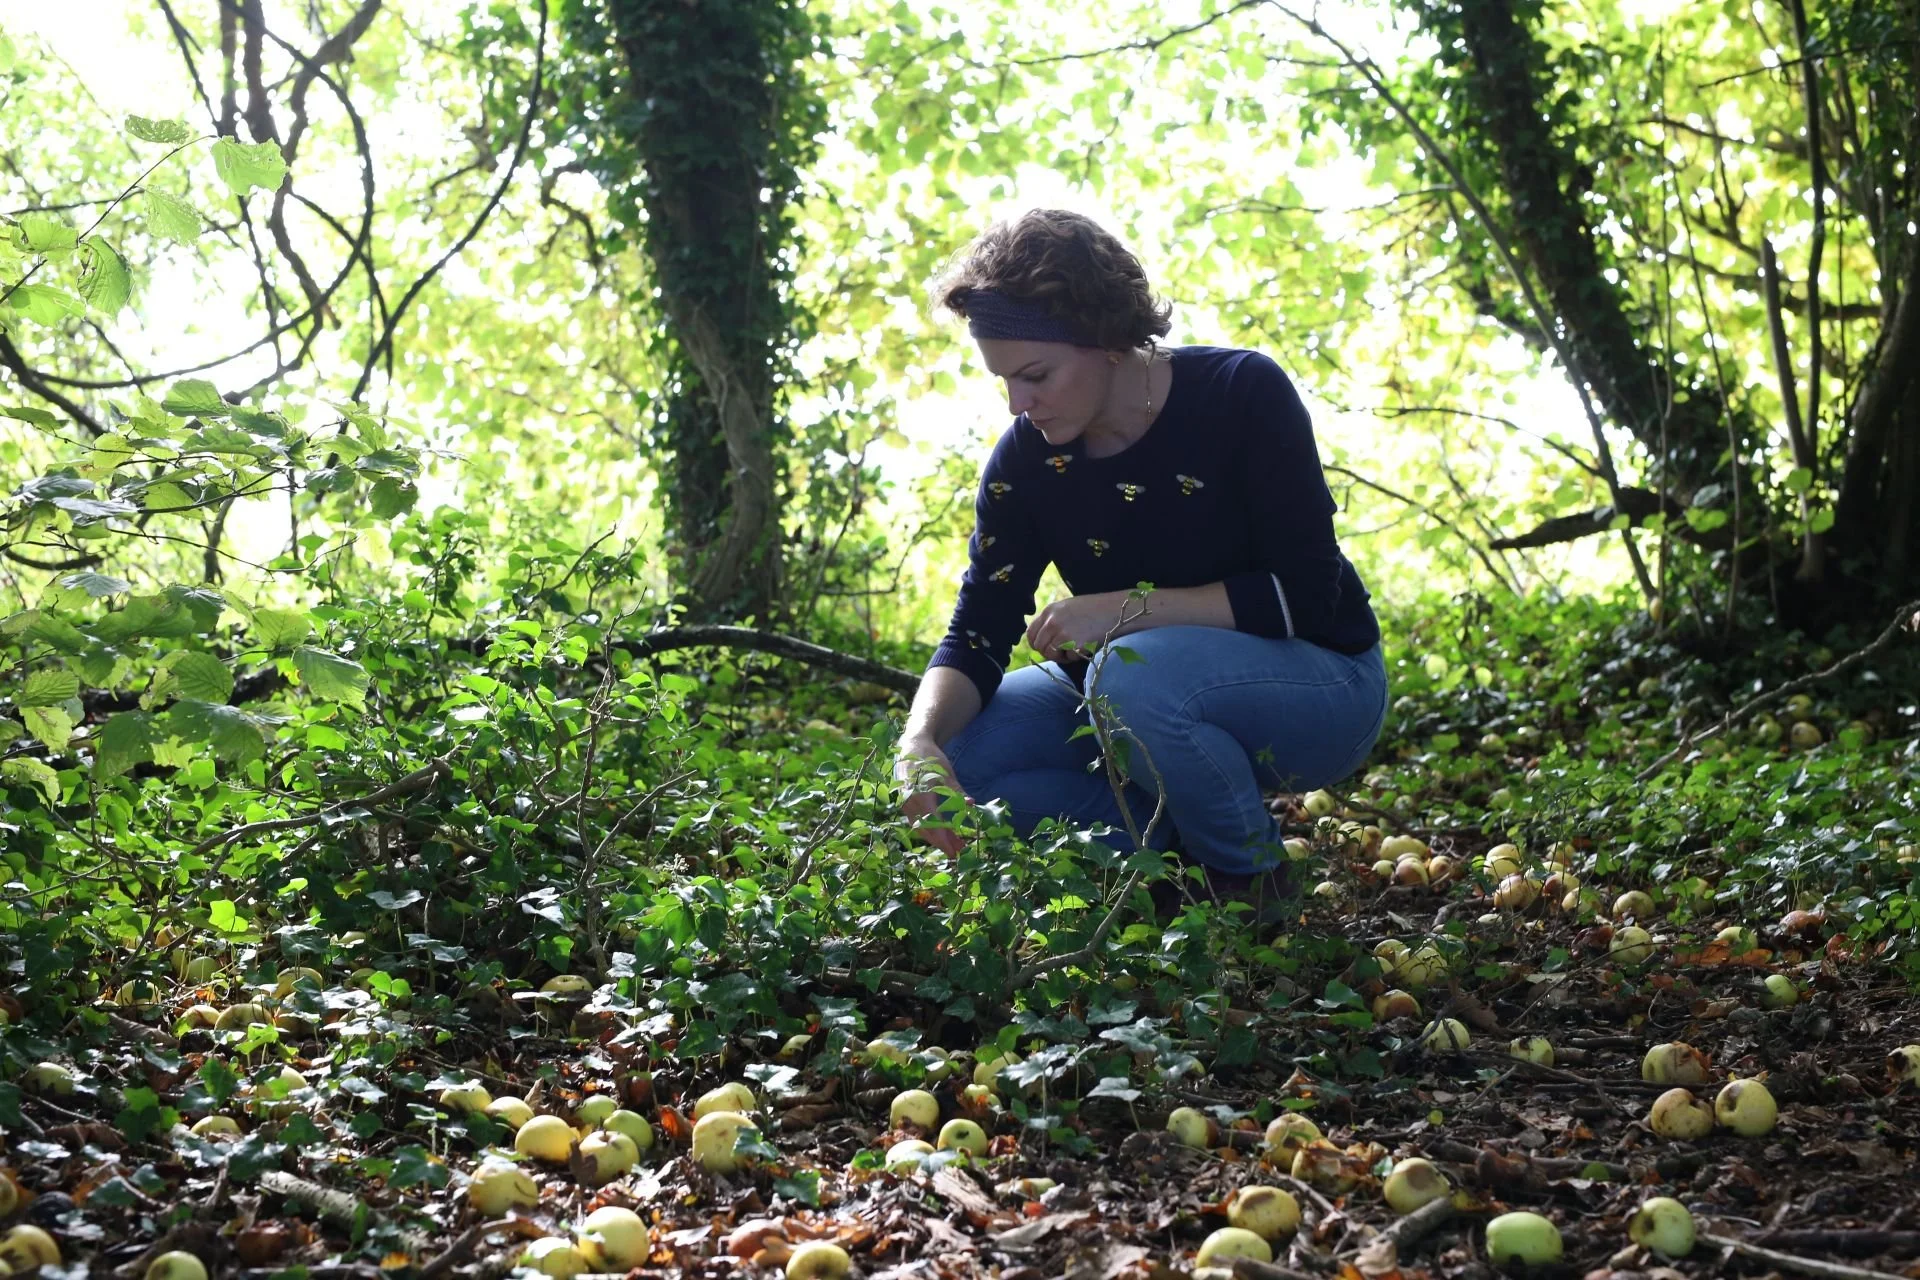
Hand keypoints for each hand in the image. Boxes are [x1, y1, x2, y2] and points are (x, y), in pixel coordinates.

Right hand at [894, 738, 967, 855]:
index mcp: (920, 794)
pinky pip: (916, 822)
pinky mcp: (905, 804)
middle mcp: (910, 802)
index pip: (933, 823)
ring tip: (953, 846)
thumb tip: (971, 804)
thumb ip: (956, 791)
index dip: (944, 838)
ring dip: (936, 838)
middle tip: (958, 853)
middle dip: (942, 843)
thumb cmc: (930, 759)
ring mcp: (905, 804)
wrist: (911, 746)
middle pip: (926, 829)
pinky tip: (941, 835)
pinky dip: (929, 830)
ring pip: (920, 828)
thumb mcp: (945, 773)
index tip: (956, 849)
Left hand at [1025, 591, 1133, 663]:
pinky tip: (1086, 647)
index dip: (1036, 644)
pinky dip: (1076, 657)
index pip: (1030, 633)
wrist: (1115, 610)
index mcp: (1050, 610)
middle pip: (1039, 646)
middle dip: (1049, 653)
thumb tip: (1042, 638)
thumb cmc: (1094, 609)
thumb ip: (1053, 619)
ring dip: (1061, 656)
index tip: (1046, 648)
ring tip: (1075, 649)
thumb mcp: (1068, 608)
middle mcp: (1052, 621)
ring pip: (1050, 654)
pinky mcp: (1074, 643)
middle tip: (1063, 653)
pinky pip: (1068, 657)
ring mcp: (1062, 632)